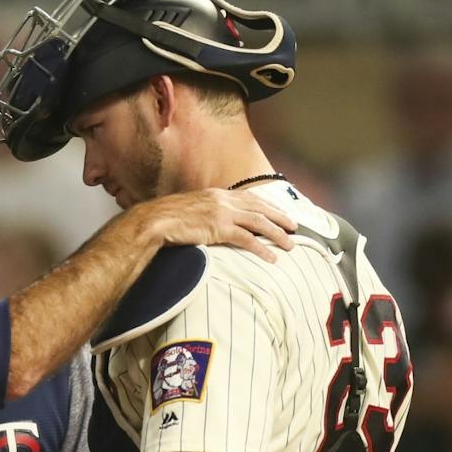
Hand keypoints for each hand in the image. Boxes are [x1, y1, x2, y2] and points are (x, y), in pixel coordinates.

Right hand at [133, 188, 296, 261]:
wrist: (156, 220)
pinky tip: (272, 258)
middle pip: (260, 208)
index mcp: (218, 194)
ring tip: (290, 244)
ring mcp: (223, 213)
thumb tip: (213, 221)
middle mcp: (224, 200)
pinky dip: (262, 249)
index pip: (250, 198)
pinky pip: (247, 239)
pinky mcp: (219, 228)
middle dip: (280, 217)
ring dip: (277, 234)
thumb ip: (207, 211)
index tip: (280, 213)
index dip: (268, 206)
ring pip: (259, 222)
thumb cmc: (168, 218)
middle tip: (295, 227)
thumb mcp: (192, 208)